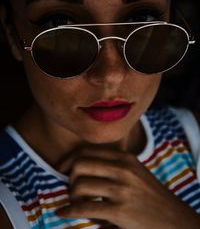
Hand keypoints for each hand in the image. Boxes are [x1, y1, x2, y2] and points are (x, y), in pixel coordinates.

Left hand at [56, 146, 199, 228]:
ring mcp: (121, 190)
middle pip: (80, 165)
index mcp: (125, 158)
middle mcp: (122, 169)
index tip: (61, 168)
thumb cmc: (149, 195)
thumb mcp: (135, 172)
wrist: (174, 219)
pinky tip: (63, 212)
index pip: (87, 151)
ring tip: (76, 202)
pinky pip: (83, 208)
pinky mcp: (119, 211)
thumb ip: (112, 166)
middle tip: (71, 187)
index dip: (69, 159)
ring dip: (71, 196)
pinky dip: (69, 211)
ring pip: (79, 186)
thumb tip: (80, 166)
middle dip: (69, 177)